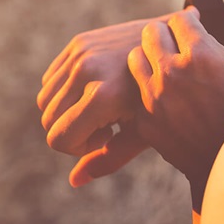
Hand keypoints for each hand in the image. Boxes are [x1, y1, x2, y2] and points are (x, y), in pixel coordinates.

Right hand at [38, 16, 169, 184]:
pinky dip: (64, 91)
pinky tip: (98, 87)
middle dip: (73, 130)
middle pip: (49, 120)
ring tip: (102, 105)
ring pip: (45, 99)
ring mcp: (80, 52)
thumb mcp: (143, 130)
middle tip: (107, 122)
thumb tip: (74, 181)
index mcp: (102, 96)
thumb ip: (109, 158)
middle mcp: (86, 70)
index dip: (79, 147)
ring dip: (66, 110)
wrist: (177, 45)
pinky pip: (51, 78)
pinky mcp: (79, 41)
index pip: (59, 138)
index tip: (108, 134)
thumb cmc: (167, 97)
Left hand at [127, 1, 223, 200]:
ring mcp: (154, 98)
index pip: (180, 18)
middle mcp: (172, 73)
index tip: (194, 26)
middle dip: (165, 32)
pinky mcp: (145, 120)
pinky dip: (148, 88)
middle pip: (150, 32)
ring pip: (135, 58)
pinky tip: (165, 94)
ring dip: (150, 56)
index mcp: (201, 55)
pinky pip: (136, 92)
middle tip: (176, 41)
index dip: (189, 19)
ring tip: (166, 64)